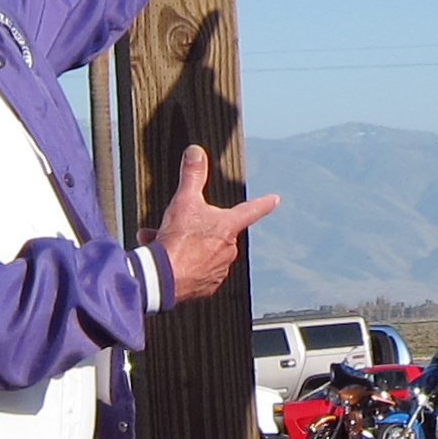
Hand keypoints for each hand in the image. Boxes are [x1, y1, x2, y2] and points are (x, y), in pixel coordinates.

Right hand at [145, 145, 278, 302]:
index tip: (274, 199)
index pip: (251, 210)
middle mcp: (228, 249)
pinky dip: (181, 264)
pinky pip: (195, 271)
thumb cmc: (177, 241)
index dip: (263, 203)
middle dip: (195, 228)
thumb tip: (196, 152)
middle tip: (176, 228)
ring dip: (184, 246)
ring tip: (163, 243)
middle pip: (217, 232)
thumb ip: (192, 175)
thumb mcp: (183, 201)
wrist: (163, 278)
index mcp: (228, 226)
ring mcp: (219, 269)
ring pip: (202, 251)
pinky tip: (166, 260)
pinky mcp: (205, 286)